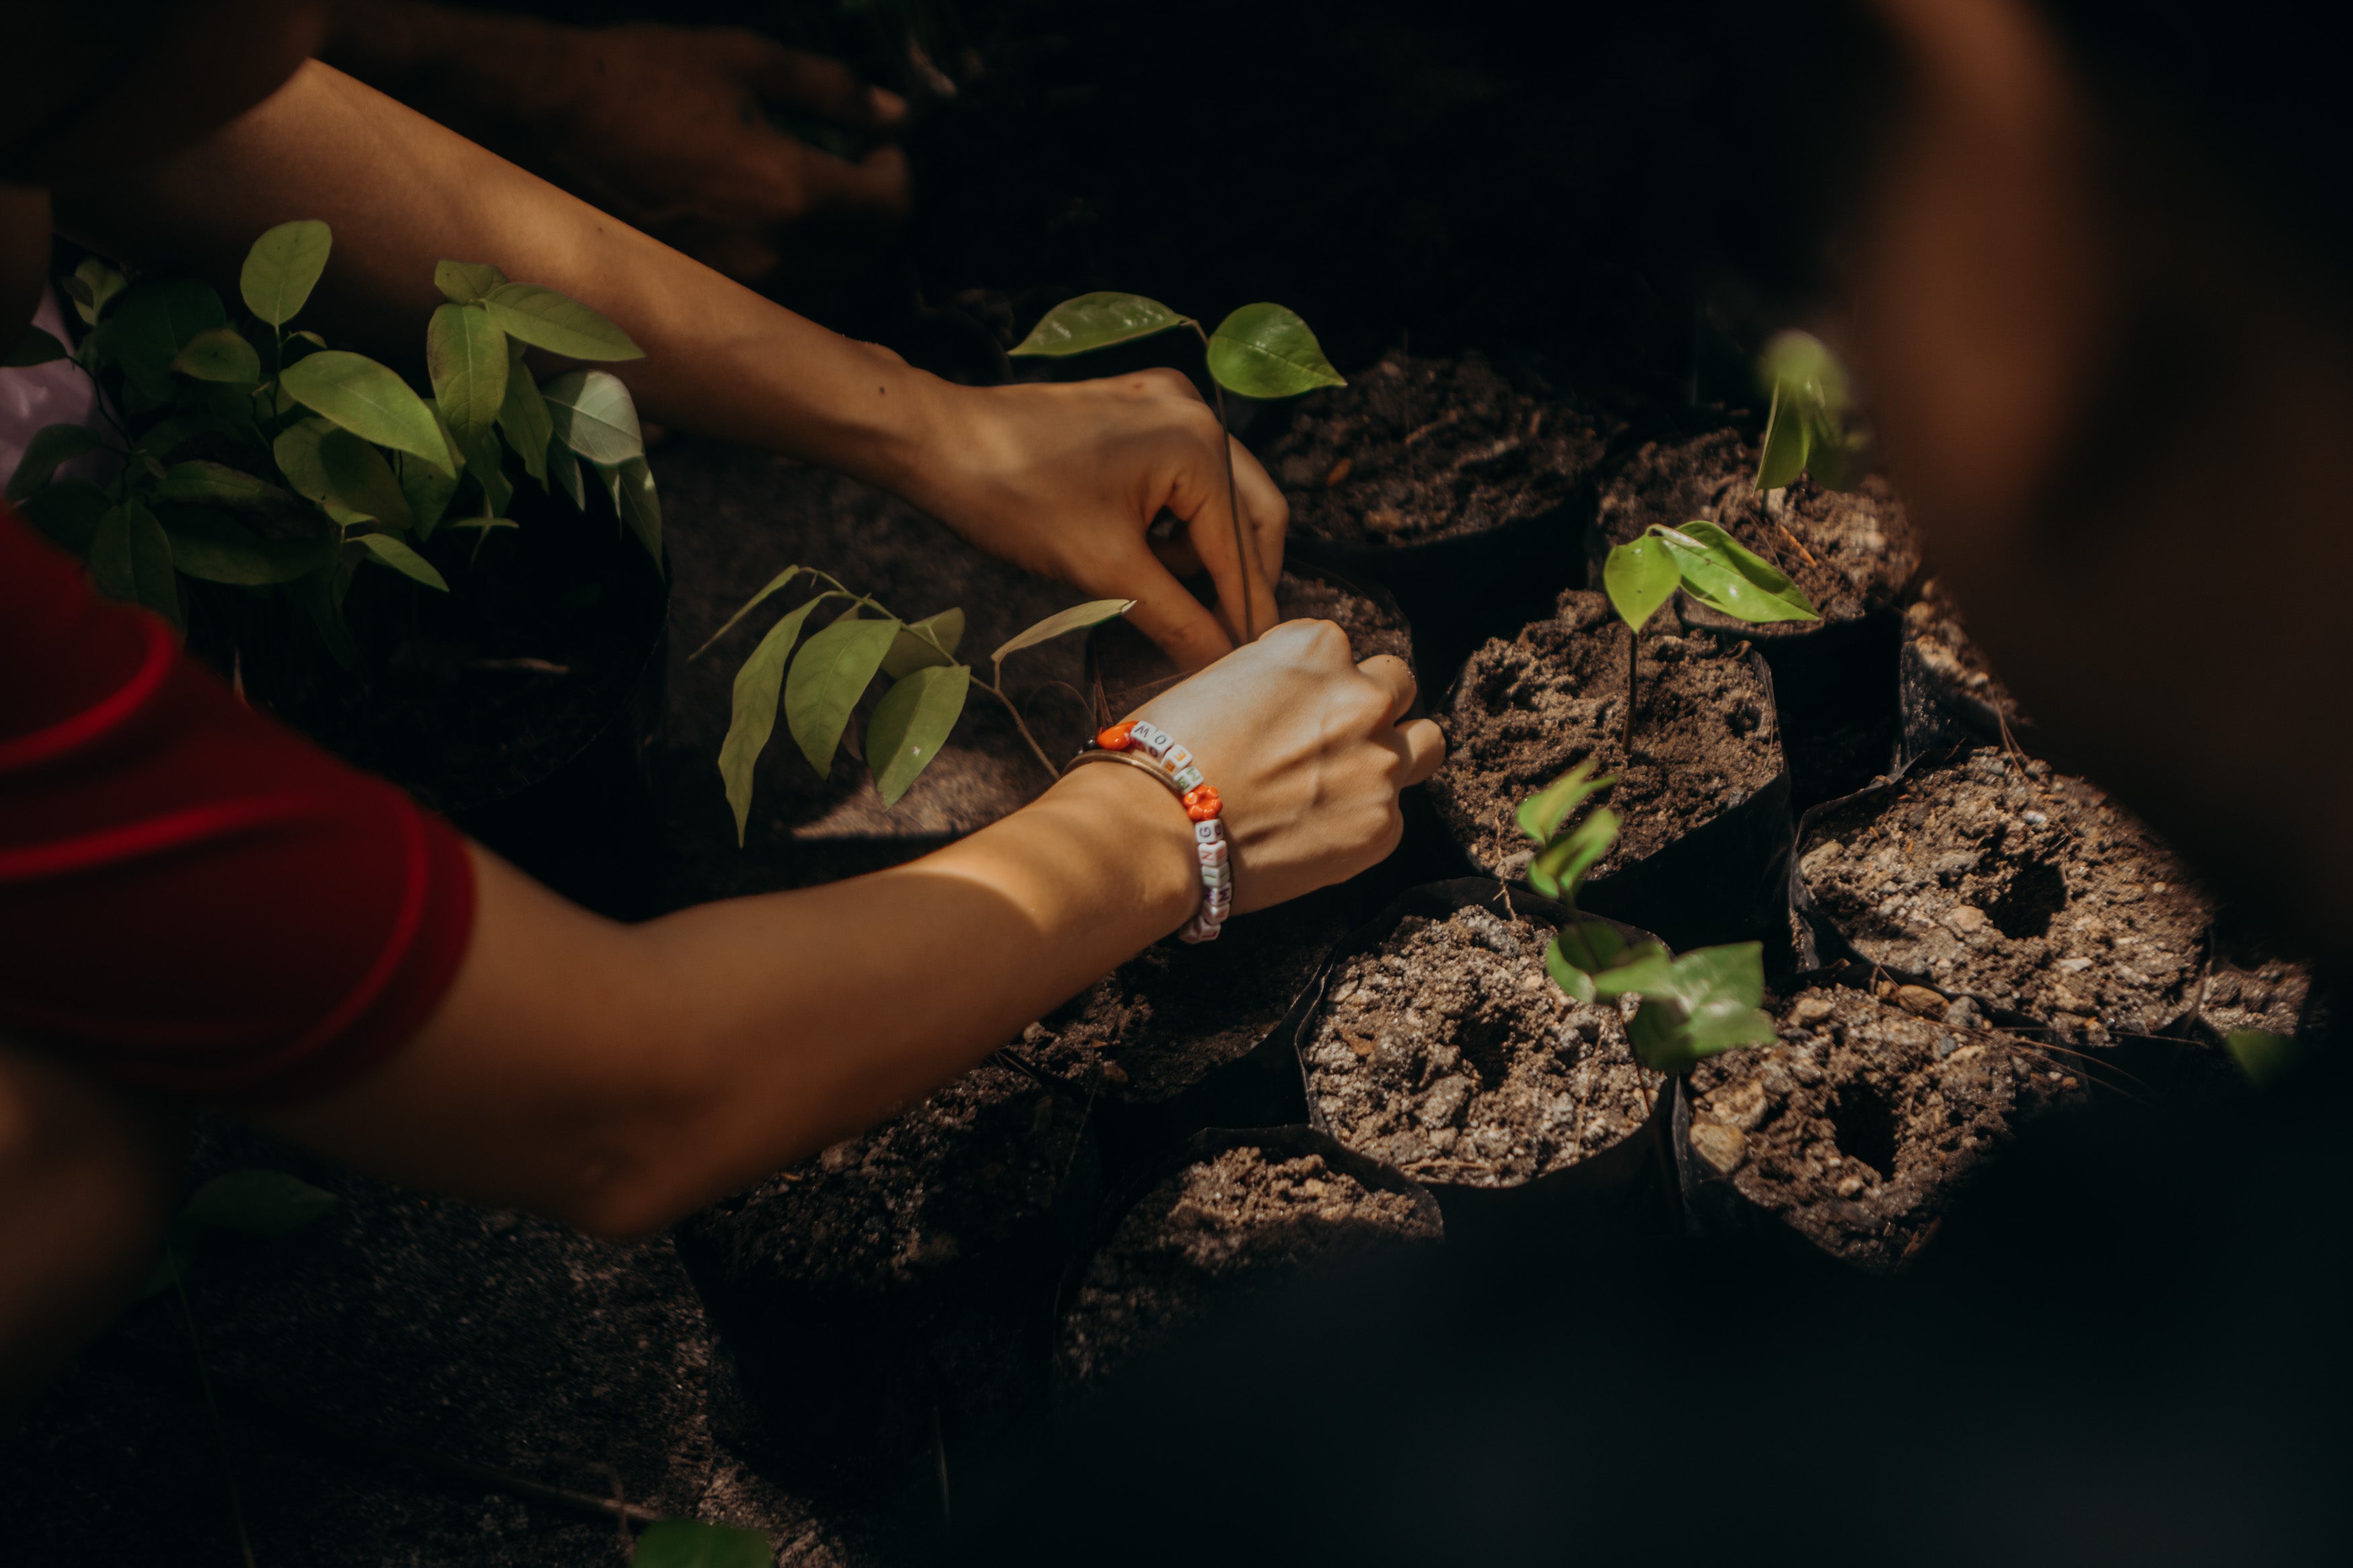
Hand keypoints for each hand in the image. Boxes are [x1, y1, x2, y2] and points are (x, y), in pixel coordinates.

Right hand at [527, 26, 911, 280]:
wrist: (538, 118)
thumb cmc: (638, 78)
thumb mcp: (745, 61)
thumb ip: (832, 90)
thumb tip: (897, 114)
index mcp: (789, 190)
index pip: (890, 208)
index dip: (898, 174)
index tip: (882, 150)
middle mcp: (769, 253)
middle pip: (867, 254)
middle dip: (873, 212)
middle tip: (853, 170)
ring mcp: (732, 285)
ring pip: (825, 283)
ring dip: (836, 245)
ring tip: (810, 197)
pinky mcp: (700, 297)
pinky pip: (776, 297)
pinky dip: (792, 268)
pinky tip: (768, 227)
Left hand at [904, 370, 1290, 671]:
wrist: (936, 443)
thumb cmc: (1013, 497)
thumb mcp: (1104, 570)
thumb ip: (1177, 620)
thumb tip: (1221, 662)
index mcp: (1196, 444)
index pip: (1242, 547)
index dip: (1247, 612)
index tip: (1254, 663)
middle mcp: (1194, 413)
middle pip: (1251, 513)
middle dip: (1236, 577)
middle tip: (1222, 635)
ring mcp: (1165, 405)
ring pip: (1218, 495)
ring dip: (1200, 550)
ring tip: (1154, 586)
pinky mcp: (1136, 411)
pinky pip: (1182, 475)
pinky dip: (1172, 520)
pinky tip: (1136, 549)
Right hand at [1123, 622, 1444, 911]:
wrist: (1152, 829)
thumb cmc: (1163, 753)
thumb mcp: (1219, 680)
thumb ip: (1277, 683)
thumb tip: (1293, 705)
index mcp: (1314, 648)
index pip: (1341, 649)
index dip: (1317, 682)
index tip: (1293, 709)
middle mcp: (1359, 696)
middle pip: (1397, 685)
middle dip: (1371, 708)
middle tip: (1330, 744)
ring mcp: (1378, 762)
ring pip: (1426, 743)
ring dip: (1397, 754)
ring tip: (1348, 785)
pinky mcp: (1382, 826)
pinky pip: (1394, 814)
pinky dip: (1362, 823)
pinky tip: (1313, 836)